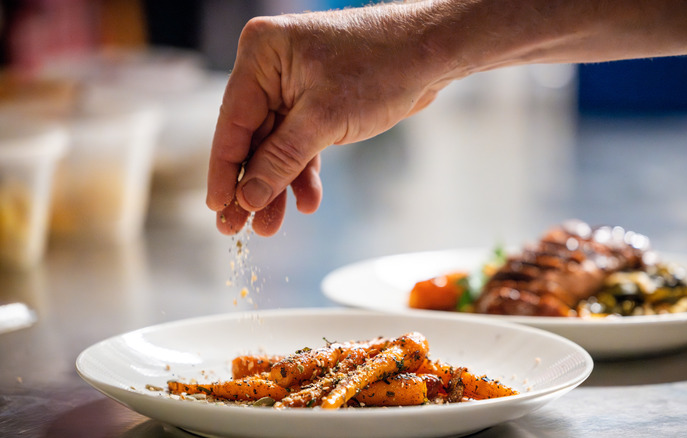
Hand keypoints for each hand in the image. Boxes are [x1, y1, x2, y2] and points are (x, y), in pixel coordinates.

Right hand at [206, 4, 453, 235]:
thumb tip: (247, 197)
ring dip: (277, 186)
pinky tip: (306, 202)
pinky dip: (303, 172)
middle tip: (237, 228)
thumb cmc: (381, 67)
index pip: (232, 121)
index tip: (217, 208)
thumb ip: (282, 160)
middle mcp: (272, 68)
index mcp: (262, 55)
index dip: (224, 170)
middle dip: (251, 185)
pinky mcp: (317, 103)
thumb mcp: (325, 119)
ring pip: (276, 146)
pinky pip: (300, 143)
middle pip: (251, 138)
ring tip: (271, 226)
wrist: (430, 54)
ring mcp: (294, 86)